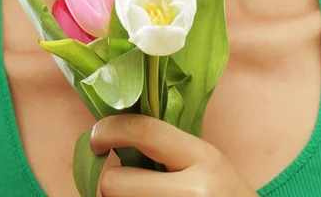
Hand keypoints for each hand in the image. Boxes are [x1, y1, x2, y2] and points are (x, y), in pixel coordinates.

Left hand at [89, 114, 257, 196]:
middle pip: (116, 183)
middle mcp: (194, 190)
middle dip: (112, 183)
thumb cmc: (224, 194)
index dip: (110, 129)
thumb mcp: (206, 162)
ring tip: (145, 196)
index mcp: (203, 157)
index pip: (144, 130)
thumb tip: (114, 134)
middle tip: (126, 183)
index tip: (96, 136)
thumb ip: (168, 148)